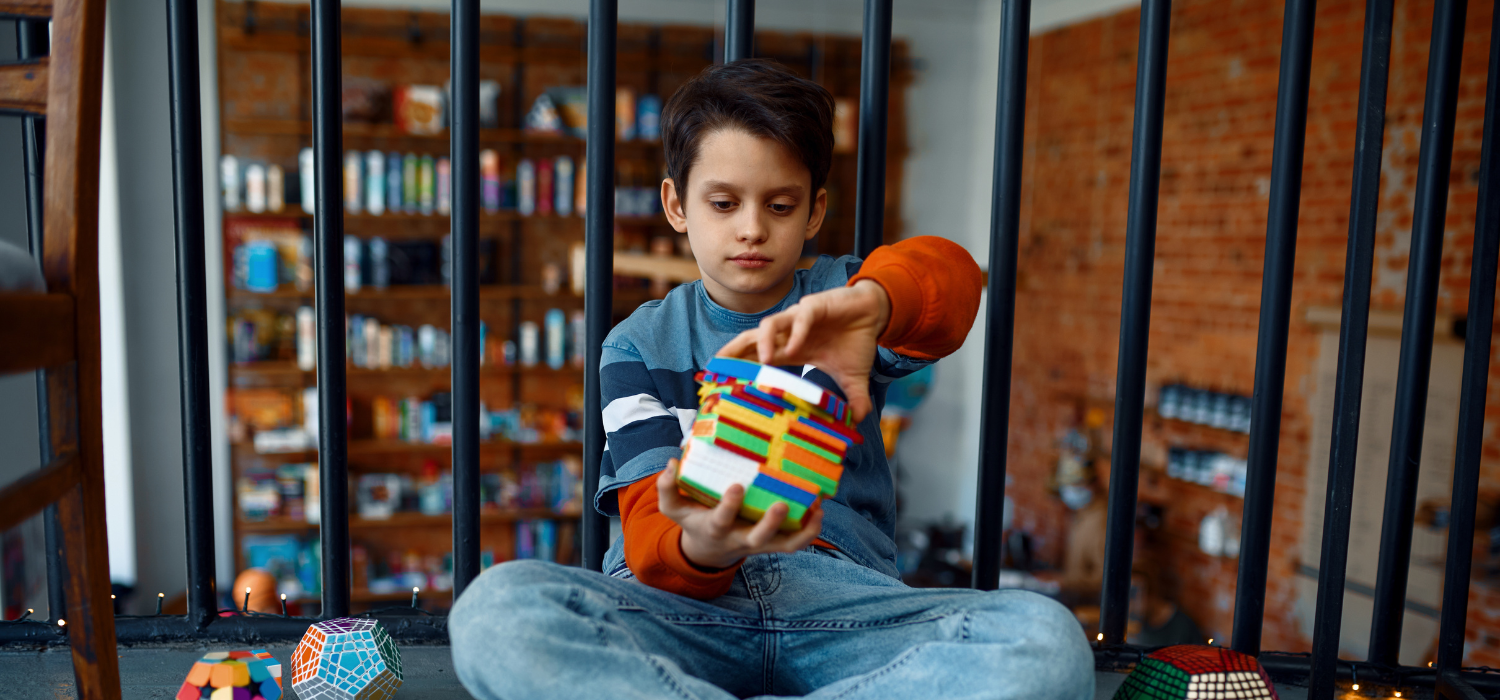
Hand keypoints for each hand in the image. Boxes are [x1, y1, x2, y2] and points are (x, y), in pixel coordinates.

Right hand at [657, 459, 823, 569]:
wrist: (709, 551)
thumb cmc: (694, 521)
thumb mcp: (674, 508)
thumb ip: (667, 488)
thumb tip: (671, 462)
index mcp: (715, 528)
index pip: (721, 520)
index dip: (729, 505)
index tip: (737, 485)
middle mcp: (739, 539)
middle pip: (757, 539)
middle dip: (770, 523)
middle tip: (782, 503)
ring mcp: (760, 544)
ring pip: (784, 546)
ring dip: (802, 531)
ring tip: (816, 507)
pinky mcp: (773, 544)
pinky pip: (795, 544)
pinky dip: (810, 531)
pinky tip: (819, 510)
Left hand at [718, 280, 890, 422]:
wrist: (874, 313)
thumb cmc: (855, 342)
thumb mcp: (854, 377)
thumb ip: (853, 399)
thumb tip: (859, 422)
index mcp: (791, 349)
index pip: (757, 357)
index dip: (739, 366)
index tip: (721, 381)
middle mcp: (789, 333)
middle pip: (752, 339)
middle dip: (734, 351)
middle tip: (719, 368)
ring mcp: (800, 318)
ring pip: (771, 324)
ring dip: (764, 341)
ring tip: (764, 361)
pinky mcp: (816, 306)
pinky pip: (801, 317)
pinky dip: (797, 332)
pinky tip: (796, 348)